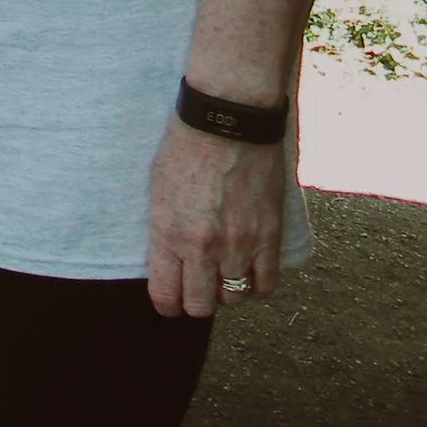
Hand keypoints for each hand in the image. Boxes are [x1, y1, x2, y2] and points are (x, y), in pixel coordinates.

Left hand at [146, 116, 286, 316]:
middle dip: (196, 301)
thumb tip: (168, 258)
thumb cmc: (185, 146)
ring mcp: (239, 244)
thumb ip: (163, 229)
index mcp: (168, 234)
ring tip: (223, 272)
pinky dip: (257, 284)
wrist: (227, 120)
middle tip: (197, 286)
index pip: (166, 296)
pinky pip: (266, 284)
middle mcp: (203, 247)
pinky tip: (249, 270)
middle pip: (201, 306)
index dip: (167, 304)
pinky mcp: (269, 236)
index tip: (170, 299)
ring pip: (234, 298)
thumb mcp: (158, 189)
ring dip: (227, 290)